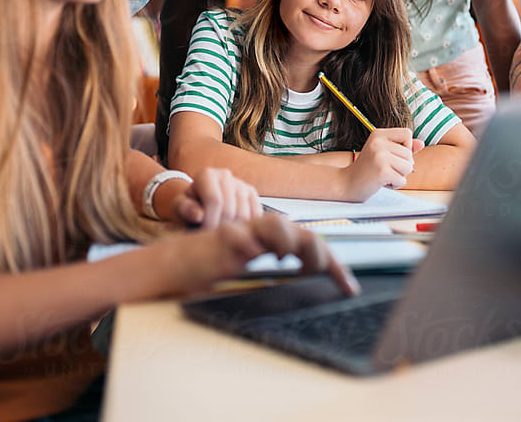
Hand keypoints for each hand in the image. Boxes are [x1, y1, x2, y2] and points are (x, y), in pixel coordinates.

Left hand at [161, 167, 262, 228]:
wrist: (200, 205)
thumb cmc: (189, 209)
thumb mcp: (180, 209)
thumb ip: (185, 210)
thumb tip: (198, 215)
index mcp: (206, 175)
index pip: (214, 199)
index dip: (210, 221)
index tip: (204, 234)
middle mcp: (225, 175)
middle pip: (230, 208)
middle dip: (221, 228)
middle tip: (213, 239)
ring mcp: (241, 183)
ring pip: (244, 214)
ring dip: (233, 230)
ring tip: (221, 236)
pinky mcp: (252, 194)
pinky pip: (255, 215)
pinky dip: (246, 228)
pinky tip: (234, 232)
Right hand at [165, 215, 359, 296]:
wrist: (171, 270)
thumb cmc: (209, 278)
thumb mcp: (249, 284)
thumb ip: (273, 283)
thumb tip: (306, 296)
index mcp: (271, 246)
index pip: (310, 246)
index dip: (334, 265)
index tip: (350, 288)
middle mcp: (260, 235)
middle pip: (301, 232)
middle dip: (320, 251)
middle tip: (327, 271)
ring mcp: (241, 233)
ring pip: (276, 224)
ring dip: (293, 240)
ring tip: (299, 260)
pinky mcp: (221, 238)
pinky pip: (243, 235)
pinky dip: (255, 243)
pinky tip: (263, 255)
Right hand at [341, 127, 415, 200]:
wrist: (346, 184)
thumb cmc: (367, 169)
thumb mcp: (383, 153)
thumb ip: (402, 147)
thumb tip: (421, 144)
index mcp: (378, 134)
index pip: (407, 134)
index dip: (406, 147)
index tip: (393, 156)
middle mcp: (379, 142)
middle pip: (410, 154)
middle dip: (402, 166)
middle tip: (384, 169)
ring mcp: (380, 156)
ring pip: (409, 167)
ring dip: (399, 176)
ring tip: (384, 175)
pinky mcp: (382, 171)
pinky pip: (402, 180)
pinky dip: (395, 185)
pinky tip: (382, 183)